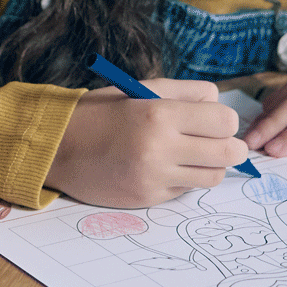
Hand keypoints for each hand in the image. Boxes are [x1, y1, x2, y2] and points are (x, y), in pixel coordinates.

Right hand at [46, 78, 246, 205]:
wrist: (57, 149)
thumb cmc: (100, 113)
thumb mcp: (140, 88)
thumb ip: (184, 92)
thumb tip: (219, 102)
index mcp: (159, 114)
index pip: (225, 121)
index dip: (224, 120)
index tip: (212, 120)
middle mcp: (160, 148)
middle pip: (229, 152)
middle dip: (229, 146)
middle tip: (216, 141)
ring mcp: (155, 177)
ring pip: (213, 176)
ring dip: (210, 165)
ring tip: (192, 155)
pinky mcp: (149, 197)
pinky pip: (186, 190)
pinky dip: (184, 179)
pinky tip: (165, 166)